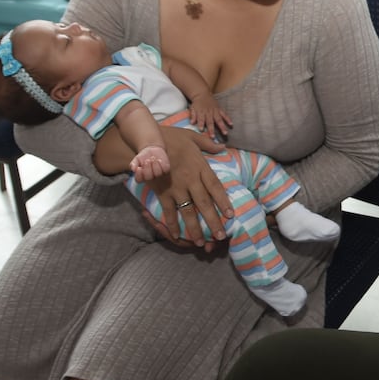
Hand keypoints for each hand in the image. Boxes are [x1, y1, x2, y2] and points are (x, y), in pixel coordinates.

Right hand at [129, 144, 168, 181]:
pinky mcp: (165, 170)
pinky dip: (162, 164)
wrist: (152, 150)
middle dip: (147, 169)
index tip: (139, 168)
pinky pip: (165, 169)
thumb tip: (133, 169)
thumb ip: (134, 164)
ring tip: (152, 158)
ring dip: (155, 165)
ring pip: (158, 174)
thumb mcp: (137, 159)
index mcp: (141, 176)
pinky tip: (159, 159)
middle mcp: (150, 177)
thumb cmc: (143, 156)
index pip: (138, 180)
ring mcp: (158, 174)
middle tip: (147, 160)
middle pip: (149, 177)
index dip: (139, 175)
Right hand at [143, 127, 231, 250]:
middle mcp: (190, 180)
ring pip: (188, 212)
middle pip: (205, 204)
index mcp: (200, 167)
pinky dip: (172, 224)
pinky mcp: (162, 192)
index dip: (224, 202)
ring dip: (195, 228)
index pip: (216, 187)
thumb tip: (222, 147)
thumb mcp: (193, 137)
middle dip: (213, 221)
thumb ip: (208, 145)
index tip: (231, 215)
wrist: (147, 140)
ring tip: (201, 242)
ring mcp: (176, 187)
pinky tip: (176, 235)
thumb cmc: (170, 136)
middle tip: (221, 236)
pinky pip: (168, 211)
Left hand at [188, 92, 231, 138]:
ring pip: (219, 120)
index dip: (201, 124)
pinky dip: (228, 119)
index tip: (201, 130)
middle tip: (213, 137)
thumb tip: (192, 122)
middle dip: (211, 129)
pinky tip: (231, 124)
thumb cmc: (197, 103)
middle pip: (210, 122)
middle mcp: (209, 112)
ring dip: (222, 126)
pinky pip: (224, 114)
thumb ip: (193, 116)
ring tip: (225, 133)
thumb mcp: (192, 108)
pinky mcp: (219, 109)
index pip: (201, 119)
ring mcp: (215, 111)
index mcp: (201, 112)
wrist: (202, 94)